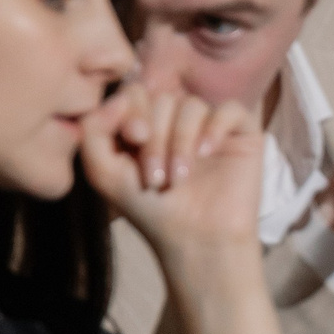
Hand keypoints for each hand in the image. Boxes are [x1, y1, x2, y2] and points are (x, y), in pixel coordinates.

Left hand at [79, 85, 263, 262]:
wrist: (195, 240)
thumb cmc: (150, 210)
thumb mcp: (103, 172)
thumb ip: (93, 130)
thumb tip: (119, 97)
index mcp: (146, 124)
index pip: (136, 93)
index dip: (132, 110)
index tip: (133, 140)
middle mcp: (177, 120)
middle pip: (162, 99)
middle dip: (155, 137)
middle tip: (155, 176)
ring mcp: (209, 124)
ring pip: (192, 106)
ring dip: (180, 142)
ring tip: (178, 178)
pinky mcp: (240, 133)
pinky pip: (230, 109)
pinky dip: (215, 128)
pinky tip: (207, 154)